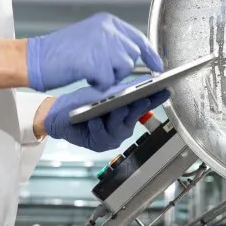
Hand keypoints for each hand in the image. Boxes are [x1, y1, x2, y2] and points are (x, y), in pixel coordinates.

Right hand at [25, 13, 162, 91]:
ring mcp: (102, 45)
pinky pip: (108, 81)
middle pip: (133, 55)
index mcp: (107, 22)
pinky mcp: (95, 62)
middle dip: (123, 69)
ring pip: (124, 69)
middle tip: (103, 71)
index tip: (157, 66)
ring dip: (111, 76)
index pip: (138, 37)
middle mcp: (107, 30)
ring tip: (91, 72)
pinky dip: (99, 84)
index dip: (150, 54)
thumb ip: (112, 43)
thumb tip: (134, 56)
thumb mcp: (90, 37)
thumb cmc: (60, 51)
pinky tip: (86, 77)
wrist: (36, 58)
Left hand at [42, 82, 170, 151]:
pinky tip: (93, 121)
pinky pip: (102, 136)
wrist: (60, 113)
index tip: (165, 91)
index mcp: (126, 112)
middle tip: (141, 99)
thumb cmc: (82, 102)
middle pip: (133, 118)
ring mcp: (112, 137)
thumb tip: (145, 81)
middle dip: (136, 108)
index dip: (156, 100)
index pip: (144, 105)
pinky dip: (97, 127)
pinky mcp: (99, 144)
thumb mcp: (104, 92)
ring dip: (116, 118)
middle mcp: (122, 126)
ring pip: (119, 128)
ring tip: (114, 108)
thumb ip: (124, 90)